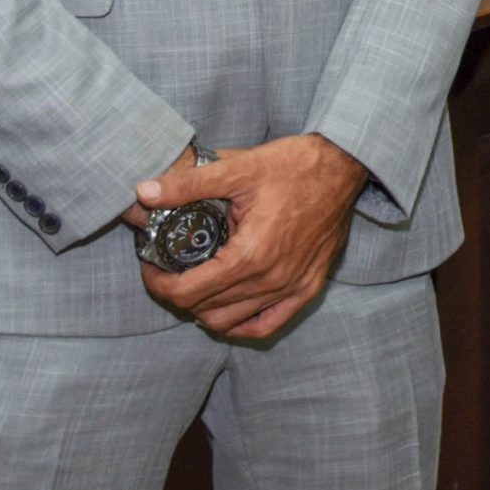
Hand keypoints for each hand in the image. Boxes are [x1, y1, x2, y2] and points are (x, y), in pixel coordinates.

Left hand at [133, 134, 366, 339]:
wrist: (345, 166)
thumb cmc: (295, 165)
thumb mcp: (238, 168)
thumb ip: (188, 184)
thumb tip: (144, 192)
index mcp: (251, 255)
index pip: (187, 293)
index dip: (158, 284)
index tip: (150, 266)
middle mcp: (271, 280)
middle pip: (204, 309)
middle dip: (177, 292)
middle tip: (167, 269)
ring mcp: (293, 288)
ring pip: (230, 322)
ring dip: (204, 309)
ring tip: (194, 284)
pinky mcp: (308, 288)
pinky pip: (266, 325)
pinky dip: (240, 324)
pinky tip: (227, 309)